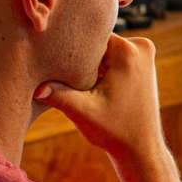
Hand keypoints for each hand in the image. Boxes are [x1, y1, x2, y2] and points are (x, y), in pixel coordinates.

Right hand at [33, 34, 163, 161]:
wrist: (141, 146)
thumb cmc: (114, 130)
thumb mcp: (83, 112)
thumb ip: (60, 96)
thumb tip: (35, 88)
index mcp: (128, 51)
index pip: (89, 34)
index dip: (70, 45)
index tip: (53, 54)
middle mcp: (141, 46)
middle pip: (98, 40)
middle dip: (81, 55)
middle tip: (61, 69)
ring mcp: (145, 53)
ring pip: (105, 48)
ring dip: (90, 62)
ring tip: (76, 79)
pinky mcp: (144, 62)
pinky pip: (115, 55)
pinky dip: (101, 66)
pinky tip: (90, 82)